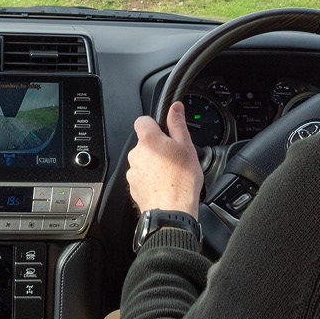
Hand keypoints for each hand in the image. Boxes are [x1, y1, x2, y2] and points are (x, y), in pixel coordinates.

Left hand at [126, 102, 202, 217]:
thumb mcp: (186, 146)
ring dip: (154, 164)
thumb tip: (174, 107)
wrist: (172, 211)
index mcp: (148, 139)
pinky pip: (142, 176)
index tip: (165, 132)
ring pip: (143, 161)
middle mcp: (135, 154)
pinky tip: (164, 184)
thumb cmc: (181, 180)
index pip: (143, 120)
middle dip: (157, 147)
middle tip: (174, 156)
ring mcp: (132, 171)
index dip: (155, 124)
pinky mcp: (133, 187)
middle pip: (145, 143)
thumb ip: (177, 123)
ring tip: (171, 174)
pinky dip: (151, 179)